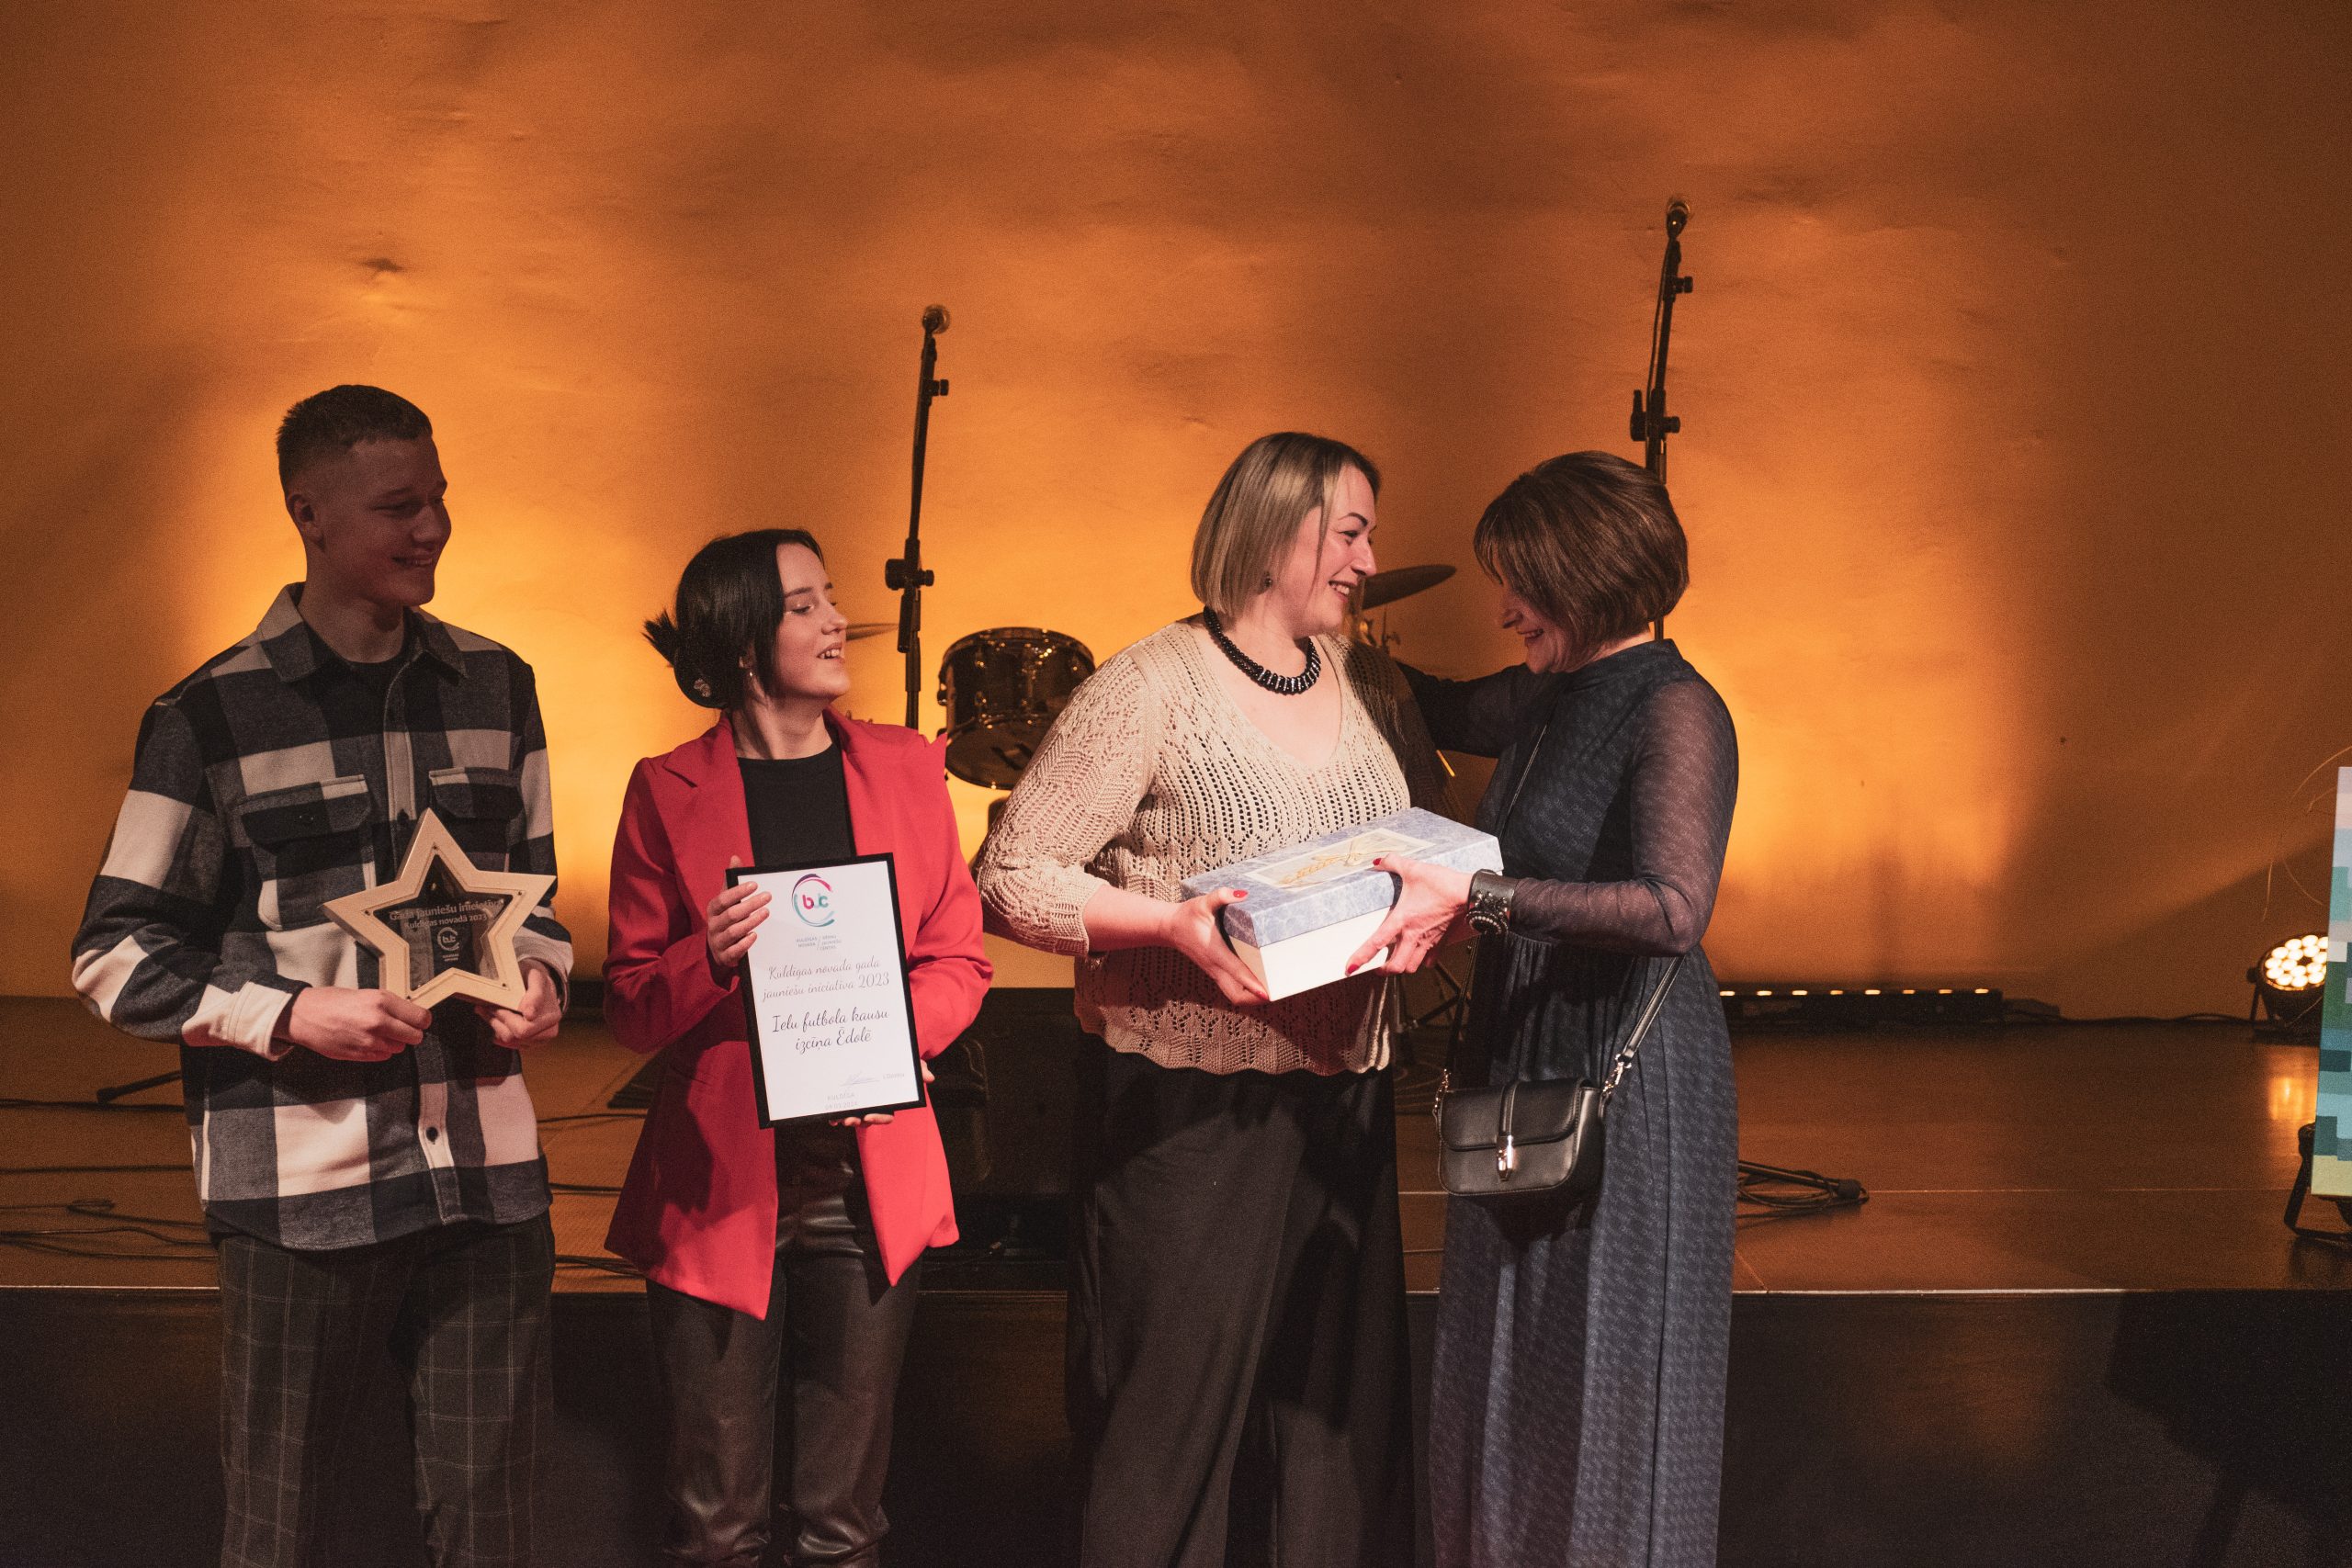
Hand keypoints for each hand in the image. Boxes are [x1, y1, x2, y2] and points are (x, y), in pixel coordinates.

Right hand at [281, 987, 430, 1061]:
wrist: (302, 1015)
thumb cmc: (330, 1001)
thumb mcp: (365, 994)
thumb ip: (388, 1005)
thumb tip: (409, 1014)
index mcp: (381, 1002)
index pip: (421, 1017)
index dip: (422, 1020)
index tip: (420, 1021)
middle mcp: (378, 1022)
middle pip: (415, 1036)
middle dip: (411, 1033)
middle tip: (403, 1028)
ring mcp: (369, 1041)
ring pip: (399, 1048)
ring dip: (394, 1042)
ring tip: (378, 1032)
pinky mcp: (359, 1055)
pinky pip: (383, 1056)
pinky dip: (380, 1051)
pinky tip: (367, 1041)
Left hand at [472, 962, 561, 1046]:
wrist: (540, 984)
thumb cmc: (536, 979)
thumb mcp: (536, 978)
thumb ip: (535, 995)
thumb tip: (530, 1015)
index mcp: (552, 1017)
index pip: (523, 1029)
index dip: (505, 1017)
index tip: (493, 1005)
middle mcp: (549, 1031)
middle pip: (515, 1036)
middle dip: (498, 1021)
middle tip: (487, 1007)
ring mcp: (539, 1039)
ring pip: (509, 1041)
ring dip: (495, 1025)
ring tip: (487, 1010)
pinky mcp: (529, 1043)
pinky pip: (509, 1043)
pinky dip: (499, 1031)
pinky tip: (495, 1019)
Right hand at [706, 855, 770, 977]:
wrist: (717, 949)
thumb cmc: (726, 919)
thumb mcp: (727, 900)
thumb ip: (731, 881)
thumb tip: (735, 858)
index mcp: (713, 910)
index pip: (723, 899)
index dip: (738, 892)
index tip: (755, 885)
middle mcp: (713, 925)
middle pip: (731, 914)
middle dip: (750, 905)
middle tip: (768, 897)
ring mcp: (718, 942)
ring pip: (733, 931)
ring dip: (750, 922)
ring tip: (766, 913)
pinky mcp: (724, 957)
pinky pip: (733, 951)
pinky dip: (744, 943)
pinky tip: (755, 935)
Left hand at [831, 1060, 934, 1126]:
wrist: (875, 1048)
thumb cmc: (896, 1062)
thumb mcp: (908, 1064)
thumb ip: (918, 1069)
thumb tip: (930, 1078)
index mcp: (888, 1101)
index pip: (886, 1116)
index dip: (878, 1119)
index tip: (868, 1116)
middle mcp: (873, 1104)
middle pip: (866, 1119)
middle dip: (857, 1121)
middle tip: (849, 1120)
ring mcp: (860, 1102)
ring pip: (852, 1116)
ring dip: (844, 1119)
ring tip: (837, 1118)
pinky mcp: (847, 1097)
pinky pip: (841, 1109)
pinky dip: (834, 1114)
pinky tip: (829, 1115)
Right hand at [1162, 888, 1269, 1006]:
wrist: (1169, 927)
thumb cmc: (1187, 916)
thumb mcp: (1202, 902)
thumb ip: (1221, 896)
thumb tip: (1242, 894)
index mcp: (1215, 953)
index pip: (1236, 972)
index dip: (1252, 984)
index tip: (1266, 993)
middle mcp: (1215, 967)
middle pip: (1236, 995)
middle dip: (1254, 999)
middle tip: (1275, 992)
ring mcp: (1214, 972)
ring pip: (1233, 995)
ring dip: (1250, 998)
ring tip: (1270, 991)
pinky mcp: (1214, 971)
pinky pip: (1231, 989)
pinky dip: (1245, 991)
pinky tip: (1257, 984)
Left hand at [1345, 856, 1473, 975]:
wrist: (1468, 893)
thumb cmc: (1442, 883)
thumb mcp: (1413, 869)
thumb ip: (1392, 863)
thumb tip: (1379, 861)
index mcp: (1402, 920)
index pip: (1376, 943)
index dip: (1361, 957)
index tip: (1349, 968)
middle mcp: (1413, 935)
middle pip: (1396, 966)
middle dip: (1384, 970)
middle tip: (1377, 967)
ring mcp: (1428, 940)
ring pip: (1412, 966)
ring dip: (1402, 967)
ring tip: (1395, 963)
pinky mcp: (1441, 941)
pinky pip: (1430, 960)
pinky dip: (1422, 961)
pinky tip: (1418, 954)